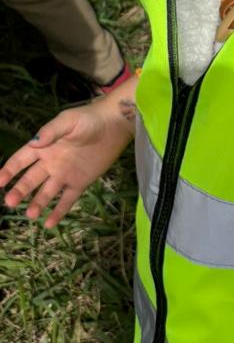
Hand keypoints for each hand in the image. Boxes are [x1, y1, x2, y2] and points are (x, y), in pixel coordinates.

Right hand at [0, 97, 133, 227]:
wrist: (115, 125)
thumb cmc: (89, 119)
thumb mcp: (68, 121)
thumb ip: (51, 131)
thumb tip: (33, 143)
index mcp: (45, 146)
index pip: (21, 160)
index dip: (9, 170)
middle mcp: (51, 163)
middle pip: (31, 180)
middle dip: (20, 191)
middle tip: (10, 203)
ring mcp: (65, 174)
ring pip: (46, 192)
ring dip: (37, 203)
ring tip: (31, 214)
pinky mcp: (80, 182)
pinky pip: (67, 199)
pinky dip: (59, 212)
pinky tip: (49, 223)